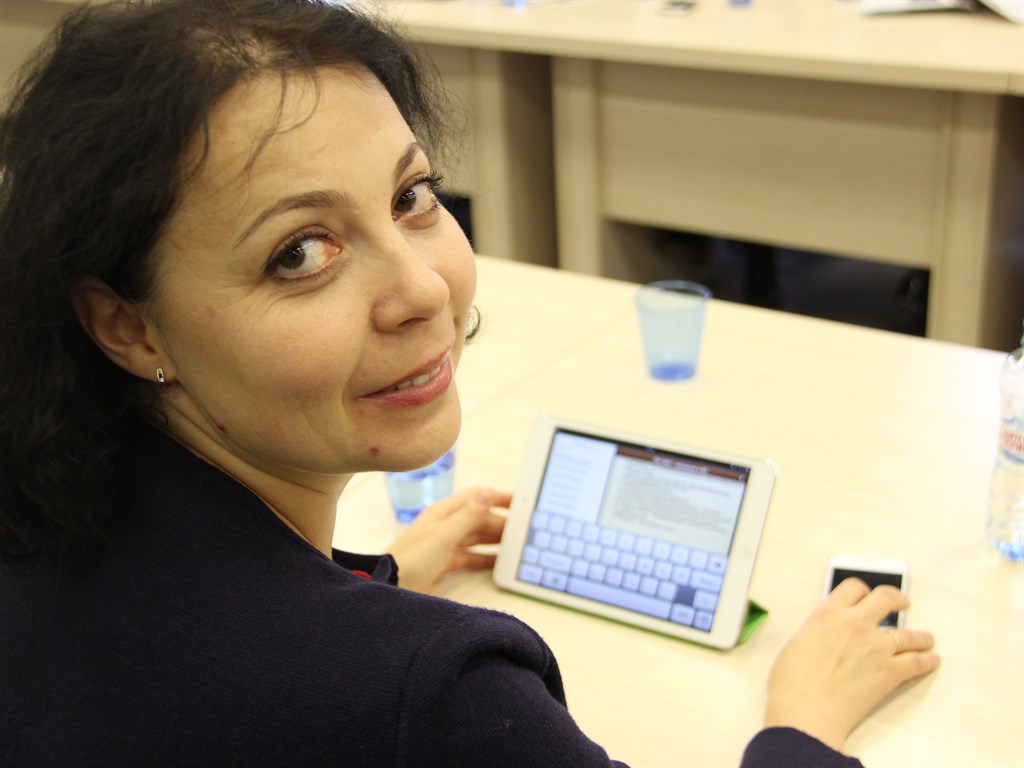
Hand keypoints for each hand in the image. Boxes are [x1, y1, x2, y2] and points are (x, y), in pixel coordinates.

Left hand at [386, 486, 509, 593]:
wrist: (390, 587)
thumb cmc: (411, 559)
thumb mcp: (443, 535)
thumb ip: (468, 515)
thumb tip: (488, 491)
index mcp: (443, 513)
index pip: (476, 497)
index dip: (497, 497)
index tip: (519, 501)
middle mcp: (444, 526)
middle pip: (478, 519)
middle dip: (500, 522)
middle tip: (523, 528)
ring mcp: (444, 545)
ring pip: (475, 538)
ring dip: (494, 539)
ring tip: (515, 544)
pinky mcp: (444, 564)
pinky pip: (470, 557)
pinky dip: (485, 558)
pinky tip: (498, 561)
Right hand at [764, 577, 939, 751]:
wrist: (807, 709)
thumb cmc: (793, 682)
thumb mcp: (796, 643)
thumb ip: (817, 633)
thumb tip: (824, 637)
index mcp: (828, 614)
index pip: (853, 588)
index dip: (863, 590)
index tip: (867, 595)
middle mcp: (854, 623)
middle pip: (886, 598)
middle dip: (897, 599)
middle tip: (902, 604)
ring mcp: (875, 647)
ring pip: (908, 633)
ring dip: (920, 635)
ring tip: (925, 638)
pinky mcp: (889, 671)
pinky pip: (916, 662)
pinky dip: (927, 660)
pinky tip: (931, 659)